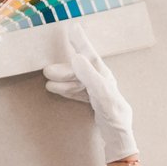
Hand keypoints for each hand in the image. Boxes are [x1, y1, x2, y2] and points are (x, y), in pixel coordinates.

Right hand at [41, 29, 137, 160]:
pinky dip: (68, 91)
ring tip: (48, 84)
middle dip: (64, 70)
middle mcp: (102, 81)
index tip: (72, 28)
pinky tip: (57, 91)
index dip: (80, 42)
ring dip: (63, 82)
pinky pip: (79, 93)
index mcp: (104, 76)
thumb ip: (89, 76)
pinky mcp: (95, 104)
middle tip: (47, 71)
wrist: (119, 137)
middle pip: (80, 71)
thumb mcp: (102, 94)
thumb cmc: (114, 115)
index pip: (89, 55)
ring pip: (77, 82)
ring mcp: (98, 93)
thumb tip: (76, 57)